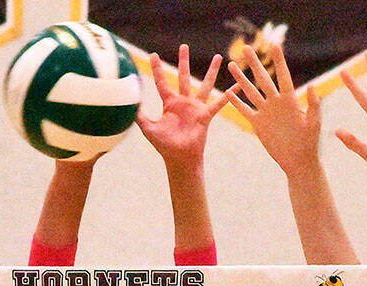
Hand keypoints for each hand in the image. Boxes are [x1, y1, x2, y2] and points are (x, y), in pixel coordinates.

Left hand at [136, 44, 230, 168]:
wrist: (179, 159)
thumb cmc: (164, 146)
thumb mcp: (149, 128)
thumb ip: (140, 116)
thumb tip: (129, 105)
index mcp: (170, 104)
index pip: (161, 82)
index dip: (157, 69)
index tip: (154, 54)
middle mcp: (183, 102)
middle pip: (183, 77)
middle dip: (183, 61)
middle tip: (184, 46)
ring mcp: (195, 108)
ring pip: (205, 85)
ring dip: (211, 71)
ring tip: (219, 57)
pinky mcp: (205, 115)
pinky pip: (219, 103)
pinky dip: (229, 96)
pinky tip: (237, 85)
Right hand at [227, 42, 319, 176]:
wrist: (298, 160)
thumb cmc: (309, 142)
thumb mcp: (313, 122)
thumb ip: (312, 104)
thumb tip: (311, 86)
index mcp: (290, 99)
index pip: (283, 75)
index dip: (278, 60)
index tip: (273, 45)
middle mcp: (276, 102)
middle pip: (263, 79)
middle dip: (254, 63)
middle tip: (246, 47)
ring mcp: (266, 112)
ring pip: (251, 91)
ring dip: (241, 79)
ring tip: (232, 65)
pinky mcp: (258, 124)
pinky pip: (245, 110)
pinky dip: (237, 102)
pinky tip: (229, 92)